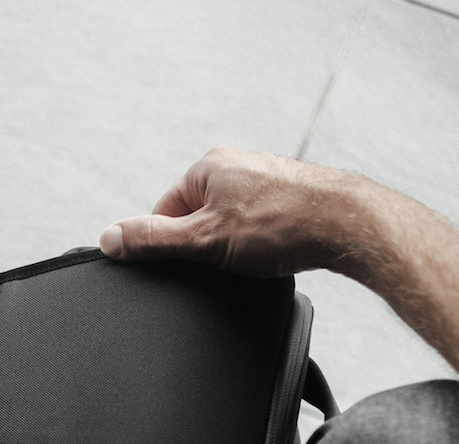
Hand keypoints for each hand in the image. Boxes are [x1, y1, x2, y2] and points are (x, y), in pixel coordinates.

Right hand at [99, 146, 370, 277]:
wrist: (347, 226)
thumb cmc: (282, 225)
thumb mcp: (202, 240)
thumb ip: (152, 240)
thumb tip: (110, 238)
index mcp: (207, 166)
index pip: (163, 213)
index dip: (170, 246)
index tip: (190, 263)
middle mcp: (236, 165)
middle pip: (195, 220)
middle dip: (204, 247)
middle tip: (225, 263)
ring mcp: (264, 180)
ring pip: (228, 226)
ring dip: (235, 249)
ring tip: (256, 257)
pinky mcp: (288, 198)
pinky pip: (258, 229)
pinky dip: (262, 246)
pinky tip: (275, 254)